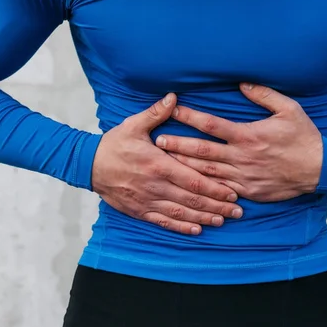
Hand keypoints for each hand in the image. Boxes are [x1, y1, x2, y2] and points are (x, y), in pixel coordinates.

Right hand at [92, 93, 242, 235]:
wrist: (89, 165)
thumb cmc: (114, 144)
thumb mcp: (134, 125)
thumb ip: (156, 113)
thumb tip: (173, 96)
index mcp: (158, 164)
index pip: (193, 179)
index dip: (215, 188)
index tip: (233, 192)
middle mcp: (155, 185)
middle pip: (192, 199)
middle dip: (217, 206)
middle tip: (237, 211)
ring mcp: (148, 200)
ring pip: (181, 213)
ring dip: (203, 218)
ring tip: (222, 221)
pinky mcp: (140, 210)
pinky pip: (163, 222)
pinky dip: (181, 227)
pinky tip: (196, 230)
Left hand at [155, 84, 322, 201]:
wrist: (319, 169)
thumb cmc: (304, 137)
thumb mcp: (289, 109)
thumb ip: (264, 95)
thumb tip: (242, 83)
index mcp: (247, 135)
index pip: (211, 125)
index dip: (190, 116)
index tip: (173, 109)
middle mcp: (241, 156)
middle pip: (201, 151)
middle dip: (177, 145)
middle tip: (157, 141)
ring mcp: (242, 176)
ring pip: (206, 172)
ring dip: (184, 166)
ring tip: (164, 161)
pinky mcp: (247, 190)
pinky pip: (220, 189)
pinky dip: (203, 186)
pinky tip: (188, 184)